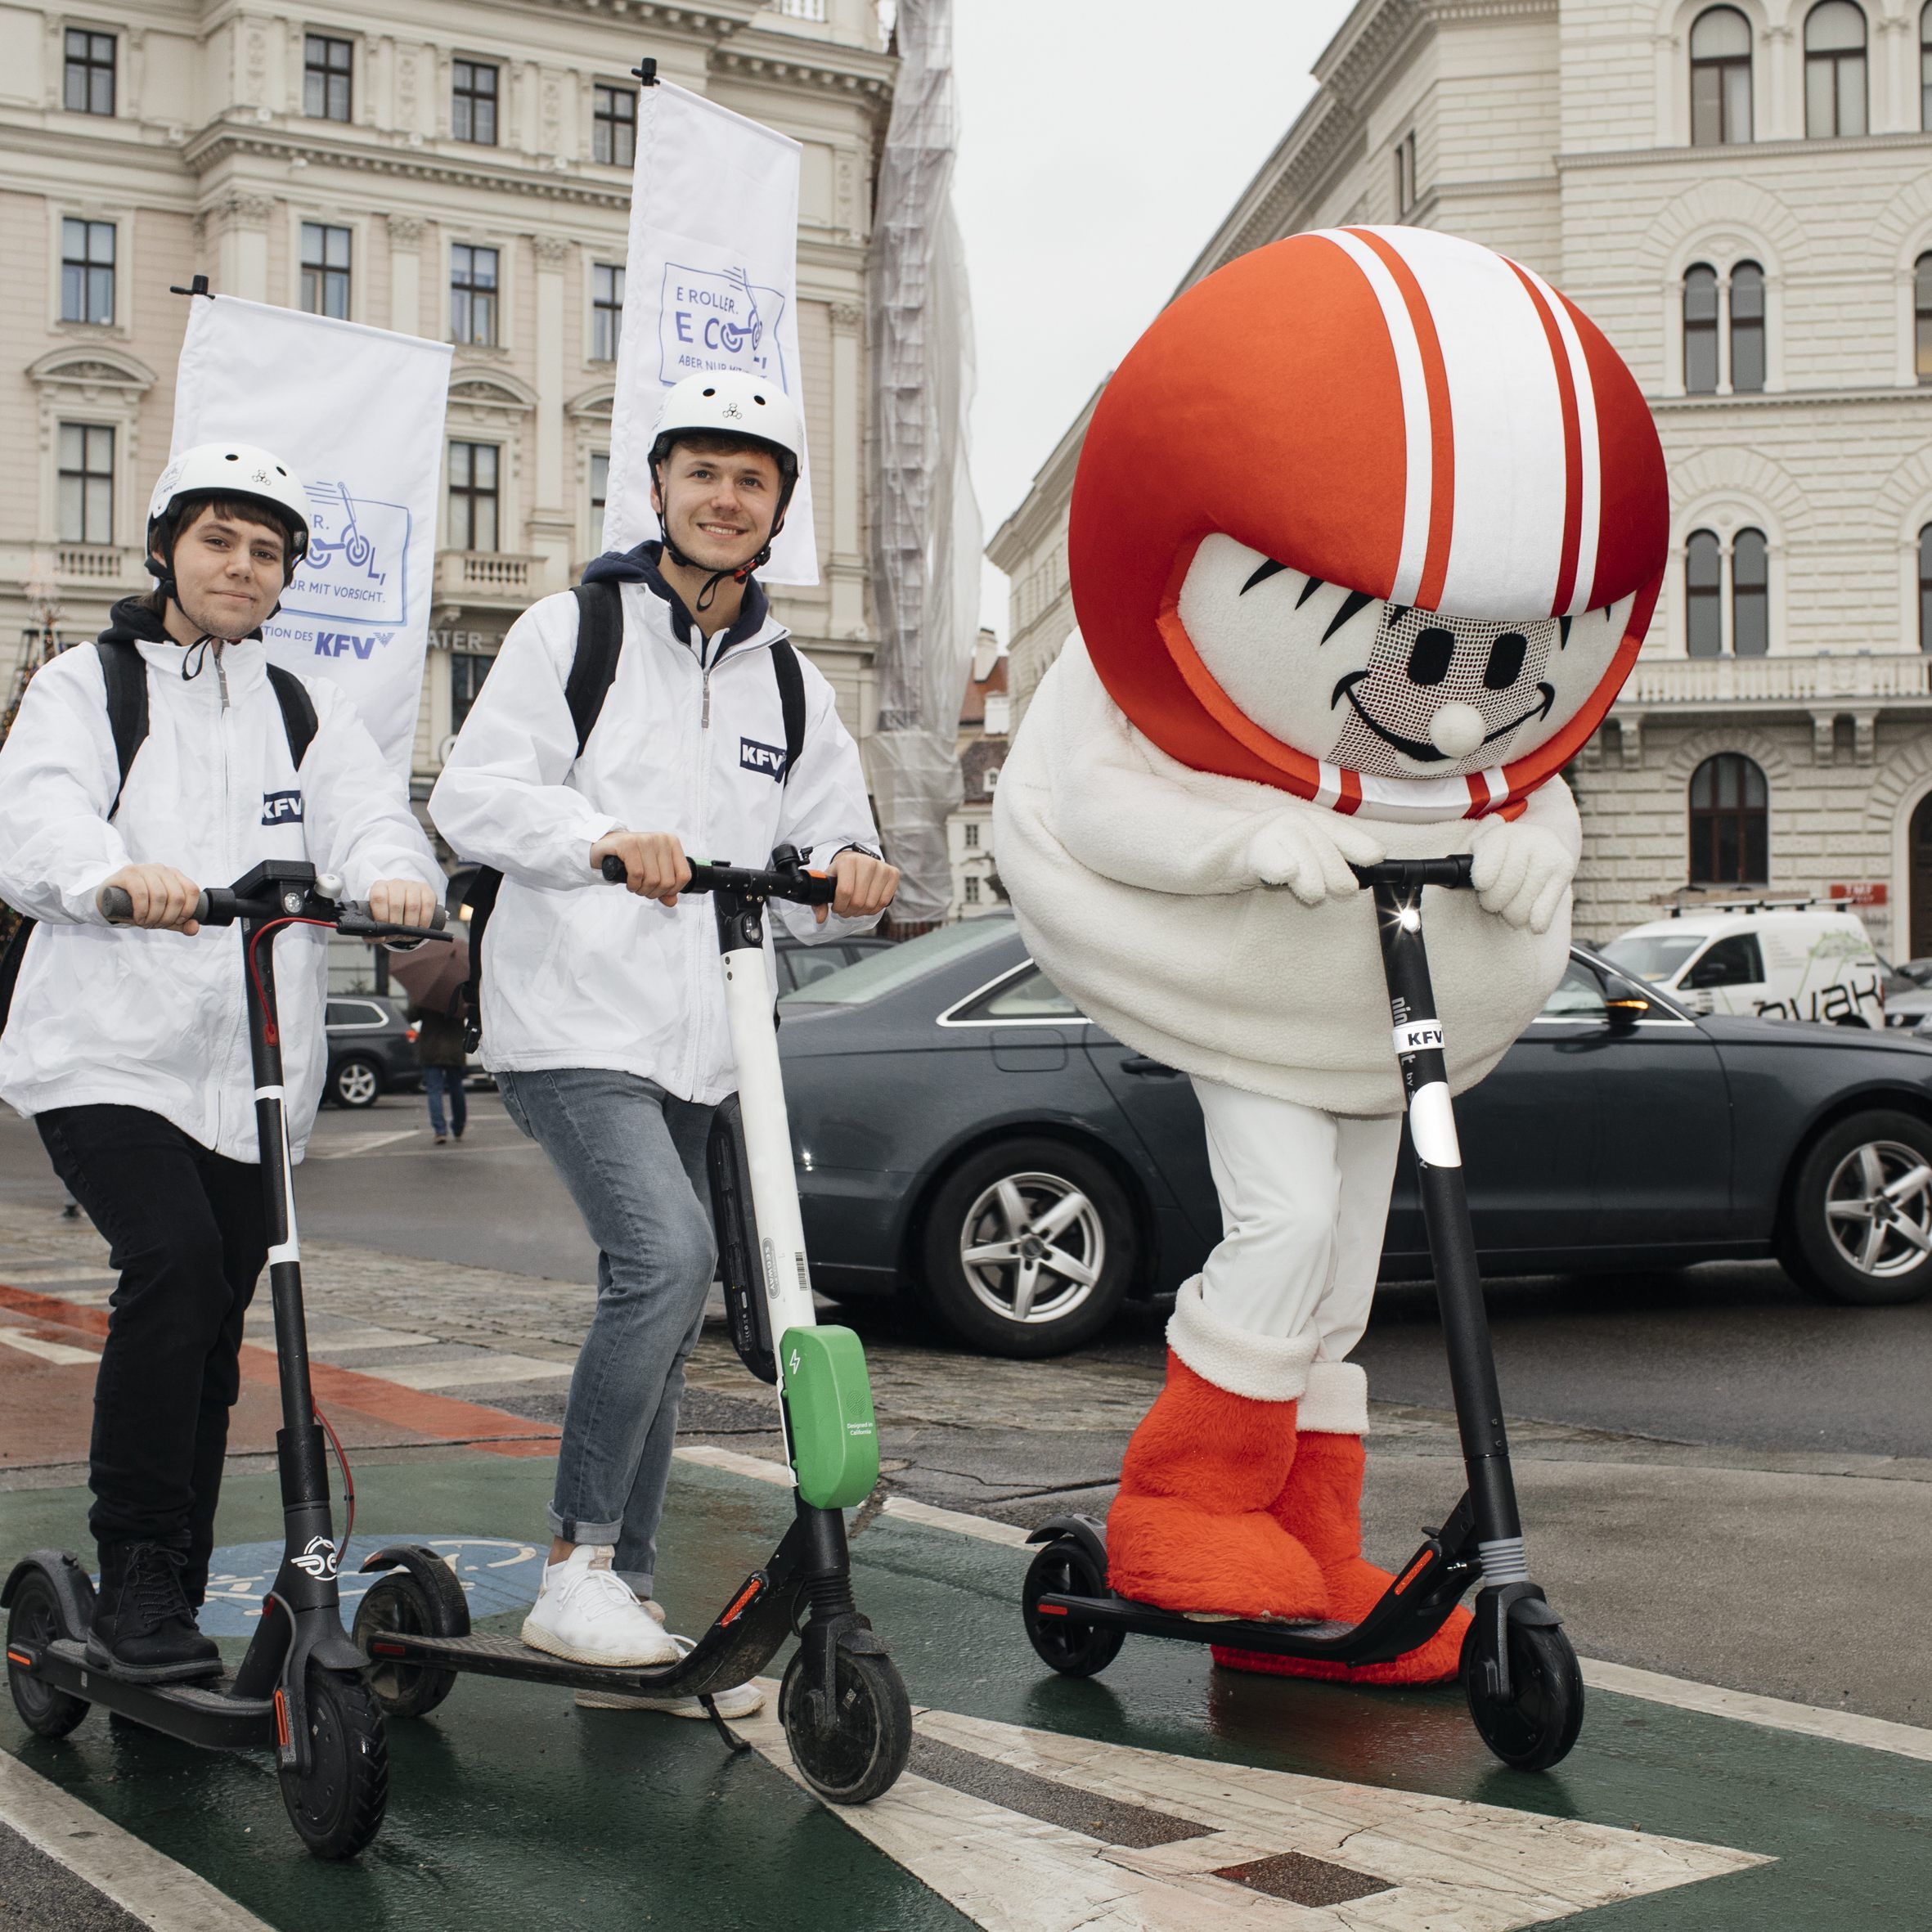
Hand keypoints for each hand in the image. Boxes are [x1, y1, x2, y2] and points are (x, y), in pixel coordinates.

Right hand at [100, 863, 201, 933]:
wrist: (108, 899)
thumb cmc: (139, 905)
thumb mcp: (162, 915)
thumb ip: (179, 923)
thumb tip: (194, 928)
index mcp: (174, 875)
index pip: (191, 890)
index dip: (188, 910)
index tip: (176, 922)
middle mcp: (161, 869)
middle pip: (177, 896)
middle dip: (168, 917)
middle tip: (156, 925)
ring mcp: (144, 869)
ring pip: (160, 896)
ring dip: (154, 916)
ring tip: (146, 923)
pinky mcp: (128, 874)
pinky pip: (141, 894)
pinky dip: (142, 911)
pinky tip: (138, 919)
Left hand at [367, 878, 440, 928]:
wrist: (404, 905)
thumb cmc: (388, 915)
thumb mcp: (378, 921)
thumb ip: (373, 931)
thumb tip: (376, 937)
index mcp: (379, 887)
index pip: (379, 898)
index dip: (381, 915)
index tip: (384, 928)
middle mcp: (396, 884)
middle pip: (396, 904)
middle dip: (397, 923)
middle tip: (397, 934)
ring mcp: (413, 886)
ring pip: (413, 905)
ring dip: (411, 924)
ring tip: (408, 934)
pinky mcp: (427, 891)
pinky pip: (427, 905)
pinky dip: (424, 921)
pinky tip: (420, 928)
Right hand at [592, 830, 691, 904]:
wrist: (606, 846)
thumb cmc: (632, 858)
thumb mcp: (653, 871)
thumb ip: (666, 887)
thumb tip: (672, 902)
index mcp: (672, 842)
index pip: (684, 876)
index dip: (672, 891)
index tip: (659, 890)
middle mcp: (661, 839)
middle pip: (667, 881)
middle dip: (654, 892)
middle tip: (643, 889)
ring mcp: (645, 840)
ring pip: (652, 879)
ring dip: (642, 890)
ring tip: (636, 886)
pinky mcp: (628, 844)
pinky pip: (637, 874)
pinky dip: (633, 885)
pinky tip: (630, 883)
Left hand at [819, 848, 897, 924]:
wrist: (857, 861)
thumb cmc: (841, 874)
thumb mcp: (828, 883)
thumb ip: (819, 902)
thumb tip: (820, 919)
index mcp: (848, 861)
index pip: (845, 892)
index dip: (839, 906)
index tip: (836, 907)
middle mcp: (866, 862)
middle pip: (858, 901)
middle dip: (849, 911)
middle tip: (845, 909)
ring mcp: (882, 867)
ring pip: (871, 904)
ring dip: (861, 912)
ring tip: (855, 907)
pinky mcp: (893, 874)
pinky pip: (884, 902)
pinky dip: (874, 909)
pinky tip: (867, 904)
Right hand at [1245, 812, 1384, 906]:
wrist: (1223, 851)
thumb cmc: (1271, 854)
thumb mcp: (1303, 850)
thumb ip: (1332, 856)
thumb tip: (1367, 868)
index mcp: (1311, 821)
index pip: (1340, 831)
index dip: (1360, 845)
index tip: (1377, 857)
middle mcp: (1295, 822)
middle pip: (1327, 852)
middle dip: (1339, 875)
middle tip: (1344, 890)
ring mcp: (1274, 834)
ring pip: (1307, 863)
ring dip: (1313, 884)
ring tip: (1310, 894)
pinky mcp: (1256, 850)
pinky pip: (1279, 864)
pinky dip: (1285, 871)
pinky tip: (1287, 874)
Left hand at [1468, 816, 1574, 932]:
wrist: (1543, 837)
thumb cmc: (1503, 853)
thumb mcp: (1480, 851)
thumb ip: (1465, 864)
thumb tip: (1448, 878)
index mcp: (1499, 835)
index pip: (1483, 874)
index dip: (1482, 885)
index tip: (1482, 885)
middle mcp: (1526, 840)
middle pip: (1501, 894)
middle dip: (1493, 903)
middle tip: (1496, 897)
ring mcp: (1548, 854)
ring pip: (1520, 909)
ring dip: (1513, 914)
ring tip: (1514, 900)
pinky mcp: (1565, 869)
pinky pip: (1543, 914)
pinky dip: (1535, 922)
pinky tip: (1532, 917)